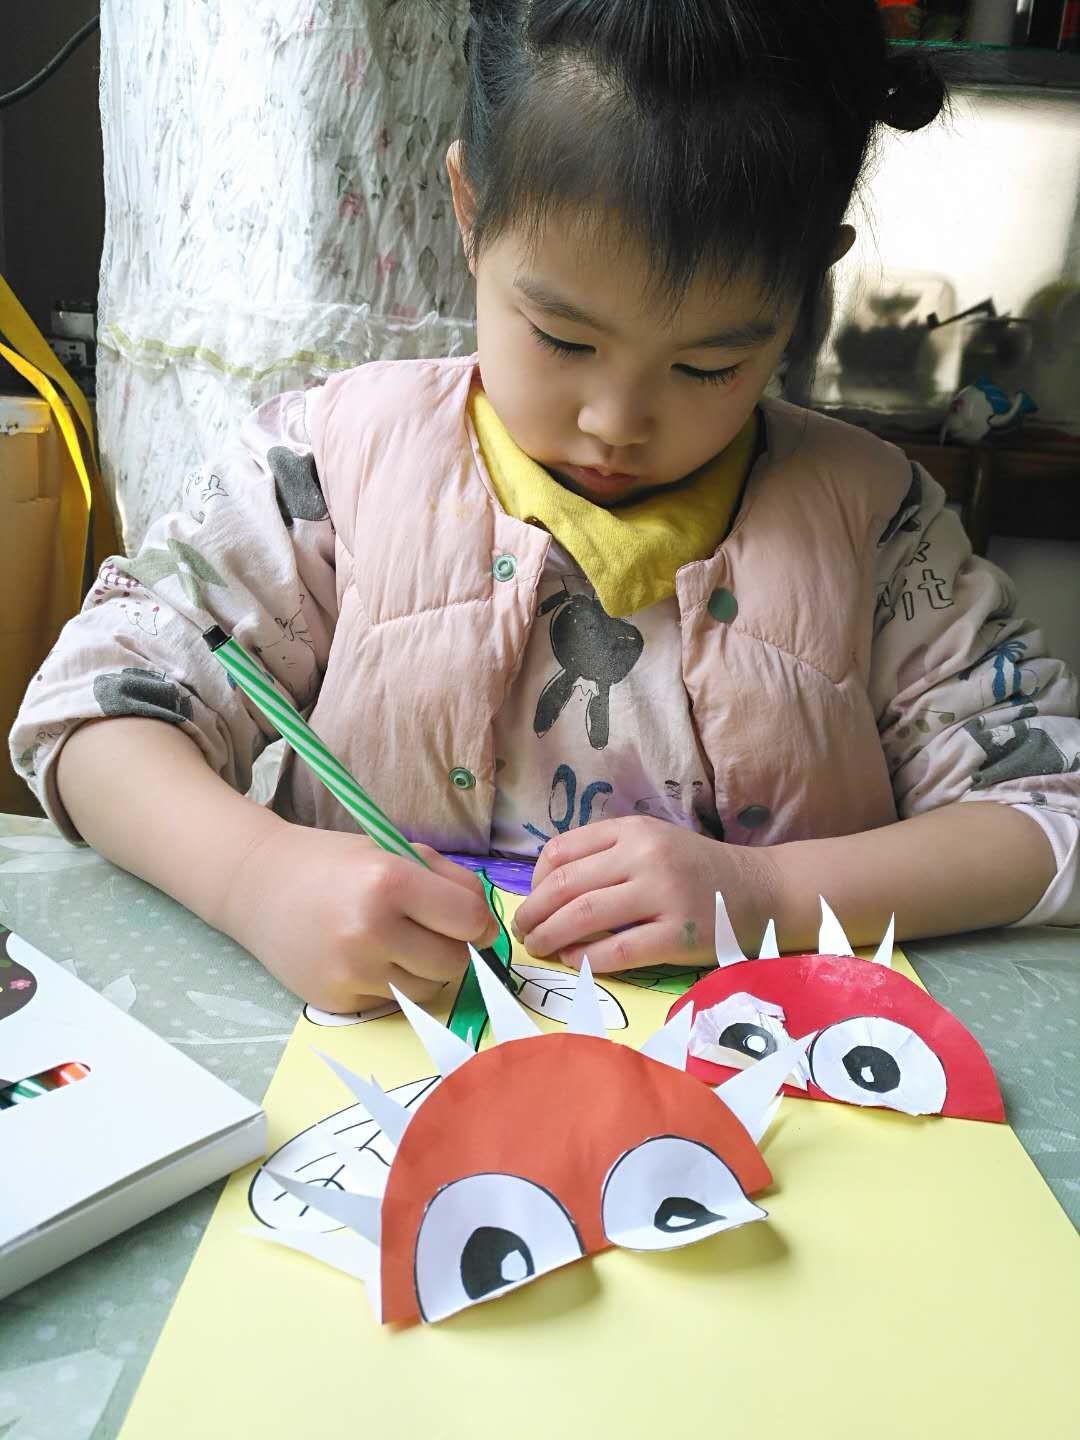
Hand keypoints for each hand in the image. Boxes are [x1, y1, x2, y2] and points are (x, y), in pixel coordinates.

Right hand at [222, 821, 498, 1010]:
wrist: (258, 885)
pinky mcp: (335, 1002)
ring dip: (423, 971)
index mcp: (389, 882)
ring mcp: (350, 972)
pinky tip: (363, 957)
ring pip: (427, 990)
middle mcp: (370, 930)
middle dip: (450, 947)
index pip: (469, 921)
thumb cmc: (336, 863)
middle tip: (424, 928)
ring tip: (395, 943)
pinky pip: (391, 1003)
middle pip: (453, 962)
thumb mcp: (395, 852)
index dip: (476, 922)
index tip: (464, 918)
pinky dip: (389, 984)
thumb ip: (452, 883)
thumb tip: (489, 929)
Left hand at [512, 816, 778, 972]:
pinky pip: (619, 950)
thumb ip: (606, 855)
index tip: (530, 902)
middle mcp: (645, 856)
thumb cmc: (697, 870)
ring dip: (550, 937)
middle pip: (566, 886)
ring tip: (538, 949)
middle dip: (533, 913)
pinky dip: (587, 959)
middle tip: (521, 933)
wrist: (761, 891)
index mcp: (632, 830)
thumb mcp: (653, 842)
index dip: (534, 881)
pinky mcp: (680, 935)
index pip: (562, 851)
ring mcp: (664, 895)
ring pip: (584, 916)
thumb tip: (546, 889)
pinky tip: (575, 963)